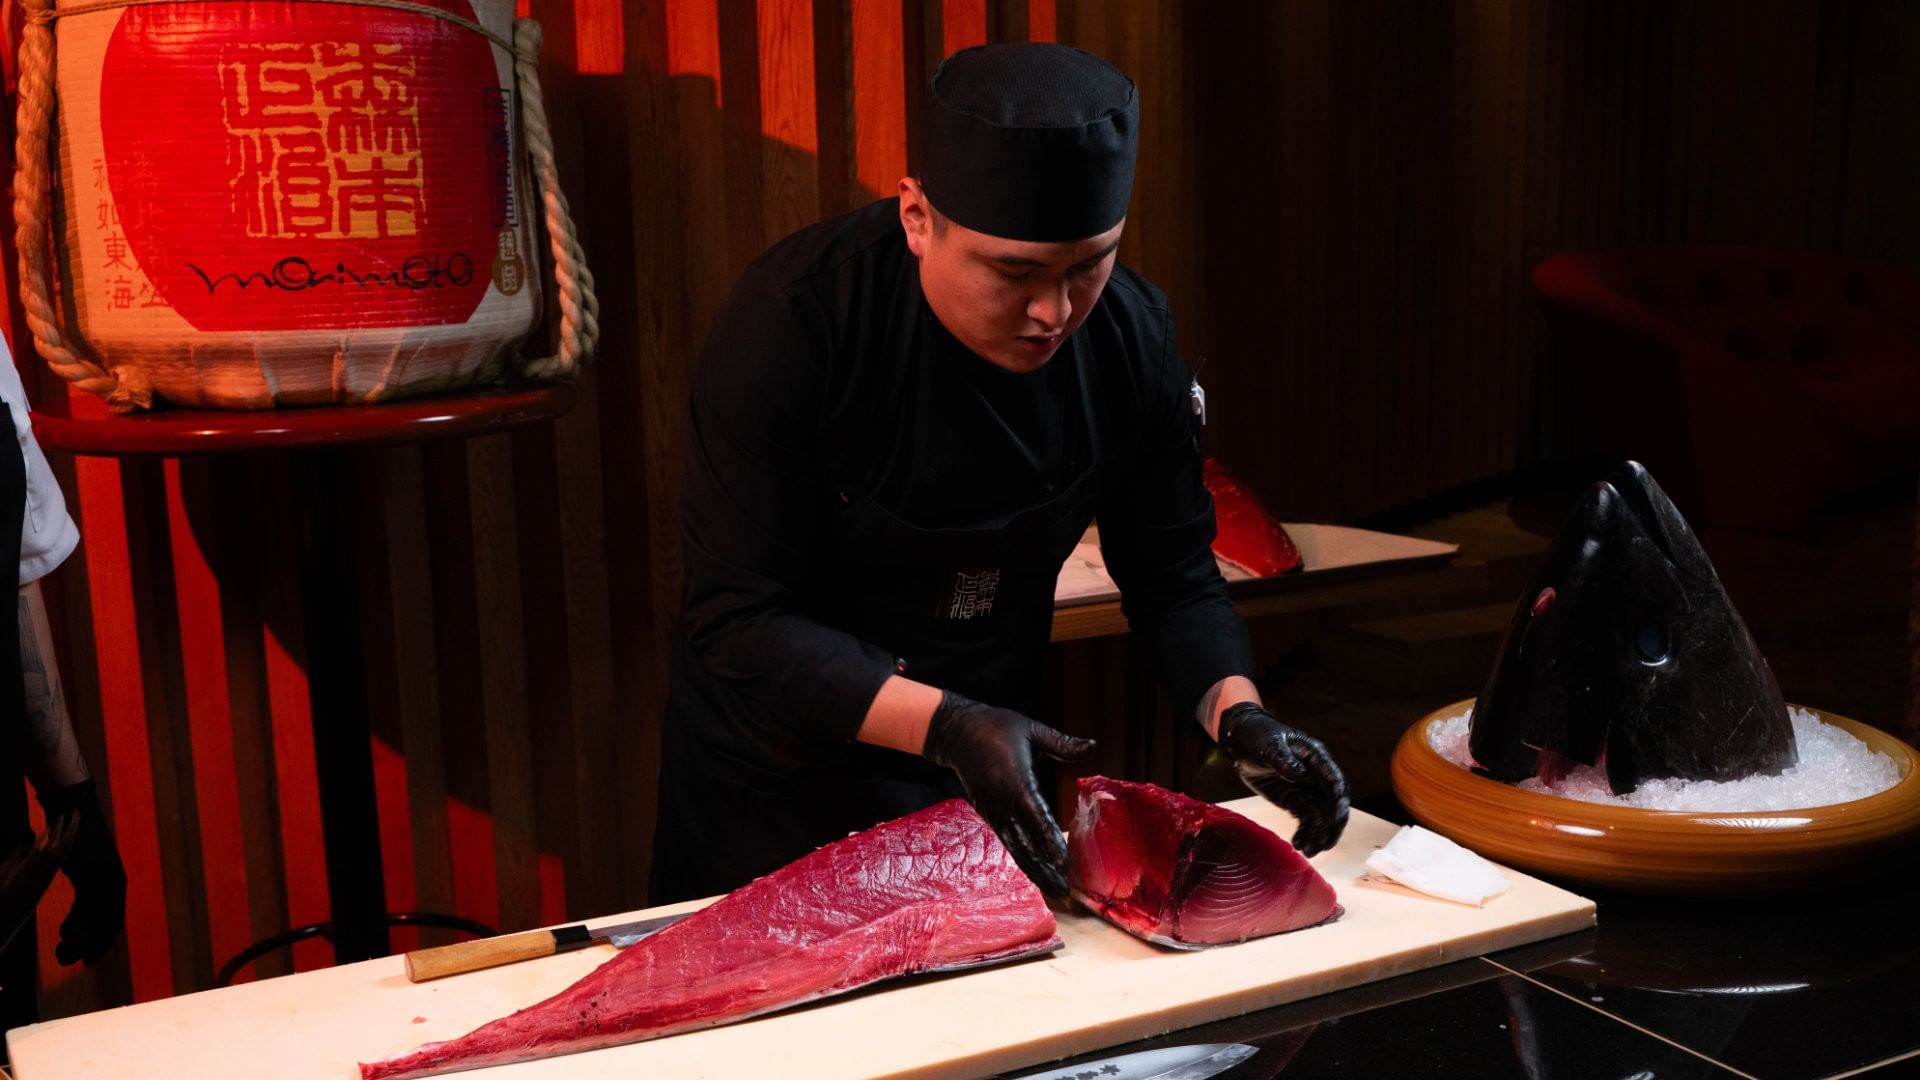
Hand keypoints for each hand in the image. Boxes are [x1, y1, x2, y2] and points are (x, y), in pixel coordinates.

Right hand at [36, 779, 126, 965]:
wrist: (72, 812)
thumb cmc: (75, 844)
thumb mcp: (83, 874)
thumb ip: (85, 896)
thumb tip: (76, 925)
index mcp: (116, 883)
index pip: (113, 920)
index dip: (101, 942)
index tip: (88, 961)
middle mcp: (116, 881)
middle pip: (108, 923)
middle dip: (91, 946)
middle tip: (73, 963)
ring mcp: (106, 875)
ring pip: (98, 916)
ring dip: (80, 939)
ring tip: (62, 954)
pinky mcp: (94, 870)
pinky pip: (89, 902)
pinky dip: (77, 920)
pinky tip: (63, 933)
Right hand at [922, 691, 1094, 896]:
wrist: (957, 732)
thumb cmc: (997, 727)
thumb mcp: (1031, 729)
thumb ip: (1062, 743)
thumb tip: (1093, 745)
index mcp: (1015, 780)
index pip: (1036, 816)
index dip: (1049, 840)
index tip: (1064, 861)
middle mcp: (1002, 801)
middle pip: (1026, 841)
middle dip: (1045, 866)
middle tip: (1064, 890)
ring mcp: (993, 810)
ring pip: (1015, 846)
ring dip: (1035, 869)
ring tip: (1054, 889)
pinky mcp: (988, 814)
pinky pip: (1007, 840)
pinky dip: (1022, 858)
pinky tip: (1036, 871)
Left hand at [1216, 702, 1348, 855]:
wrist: (1240, 741)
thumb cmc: (1257, 736)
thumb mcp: (1268, 745)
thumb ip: (1283, 759)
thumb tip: (1298, 774)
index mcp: (1316, 757)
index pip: (1334, 782)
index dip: (1337, 802)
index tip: (1334, 820)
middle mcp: (1316, 775)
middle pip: (1333, 804)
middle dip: (1331, 826)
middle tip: (1325, 844)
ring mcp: (1306, 788)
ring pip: (1320, 815)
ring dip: (1318, 834)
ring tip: (1309, 851)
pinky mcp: (1294, 799)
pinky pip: (1306, 819)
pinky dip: (1305, 833)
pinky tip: (1299, 845)